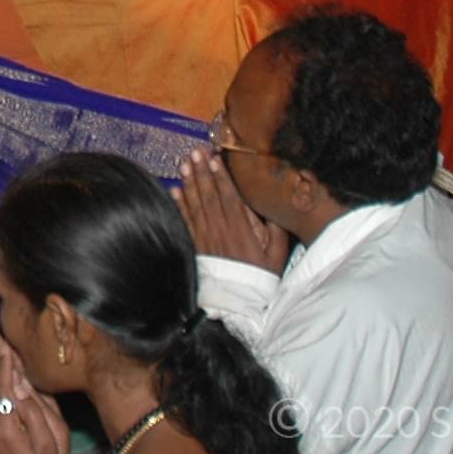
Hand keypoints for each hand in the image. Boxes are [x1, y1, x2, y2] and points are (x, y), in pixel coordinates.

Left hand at [176, 147, 289, 271]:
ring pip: (196, 204)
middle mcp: (221, 229)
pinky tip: (175, 190)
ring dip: (190, 182)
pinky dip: (179, 205)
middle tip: (195, 152)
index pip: (229, 196)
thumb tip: (273, 204)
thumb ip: (276, 228)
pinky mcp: (196, 245)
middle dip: (202, 171)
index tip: (215, 158)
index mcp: (242, 228)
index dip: (221, 176)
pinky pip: (186, 221)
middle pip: (209, 195)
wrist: (239, 301)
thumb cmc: (260, 275)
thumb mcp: (277, 253)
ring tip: (185, 164)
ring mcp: (206, 237)